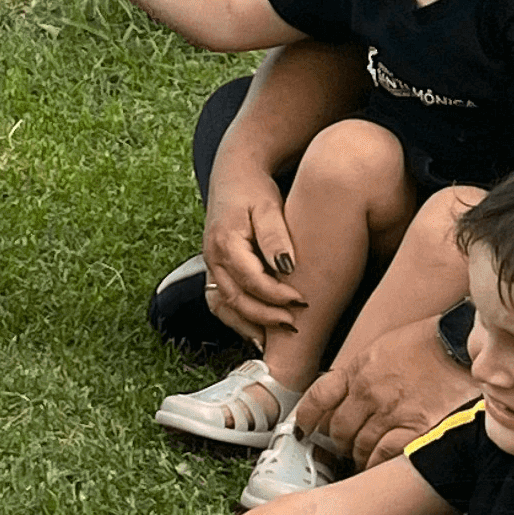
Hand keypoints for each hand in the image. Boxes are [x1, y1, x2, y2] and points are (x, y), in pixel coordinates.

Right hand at [198, 173, 306, 343]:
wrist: (234, 175)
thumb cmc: (254, 189)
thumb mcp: (268, 206)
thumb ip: (275, 237)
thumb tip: (286, 267)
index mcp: (225, 242)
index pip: (251, 280)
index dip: (276, 296)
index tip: (302, 302)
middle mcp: (213, 258)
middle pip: (235, 299)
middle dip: (264, 317)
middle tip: (293, 326)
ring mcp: (211, 265)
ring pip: (224, 306)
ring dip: (248, 324)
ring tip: (272, 340)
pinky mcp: (215, 269)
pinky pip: (222, 301)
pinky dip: (238, 318)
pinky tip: (257, 330)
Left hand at [301, 319, 475, 466]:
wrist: (462, 343)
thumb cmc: (429, 343)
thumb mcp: (384, 348)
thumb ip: (361, 373)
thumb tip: (345, 395)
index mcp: (358, 370)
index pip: (318, 398)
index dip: (306, 418)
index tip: (304, 430)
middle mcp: (370, 392)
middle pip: (338, 429)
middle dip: (338, 442)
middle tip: (344, 448)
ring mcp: (391, 411)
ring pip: (359, 446)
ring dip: (359, 455)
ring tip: (365, 458)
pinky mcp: (416, 428)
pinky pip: (384, 455)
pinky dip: (378, 463)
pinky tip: (380, 463)